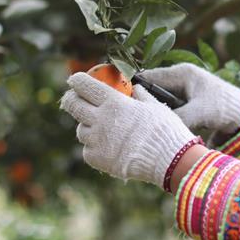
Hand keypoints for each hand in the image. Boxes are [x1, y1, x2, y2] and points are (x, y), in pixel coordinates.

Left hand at [60, 72, 197, 188]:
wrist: (168, 160)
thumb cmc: (165, 130)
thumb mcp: (155, 106)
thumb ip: (141, 95)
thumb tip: (135, 88)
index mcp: (114, 102)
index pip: (85, 85)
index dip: (77, 80)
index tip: (75, 79)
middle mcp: (101, 119)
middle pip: (73, 105)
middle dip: (71, 100)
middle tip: (73, 99)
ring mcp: (96, 140)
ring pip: (81, 129)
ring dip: (87, 126)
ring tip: (101, 129)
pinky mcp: (96, 158)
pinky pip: (88, 149)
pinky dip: (94, 147)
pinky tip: (108, 147)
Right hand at [138, 63, 239, 133]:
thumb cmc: (225, 107)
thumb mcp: (201, 112)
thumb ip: (179, 117)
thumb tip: (158, 125)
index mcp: (182, 73)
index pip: (149, 76)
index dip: (134, 87)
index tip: (123, 102)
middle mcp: (180, 78)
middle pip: (151, 88)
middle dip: (142, 101)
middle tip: (130, 116)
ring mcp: (182, 90)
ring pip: (158, 99)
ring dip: (153, 109)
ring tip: (141, 123)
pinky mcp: (185, 102)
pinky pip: (167, 107)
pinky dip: (162, 115)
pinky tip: (157, 127)